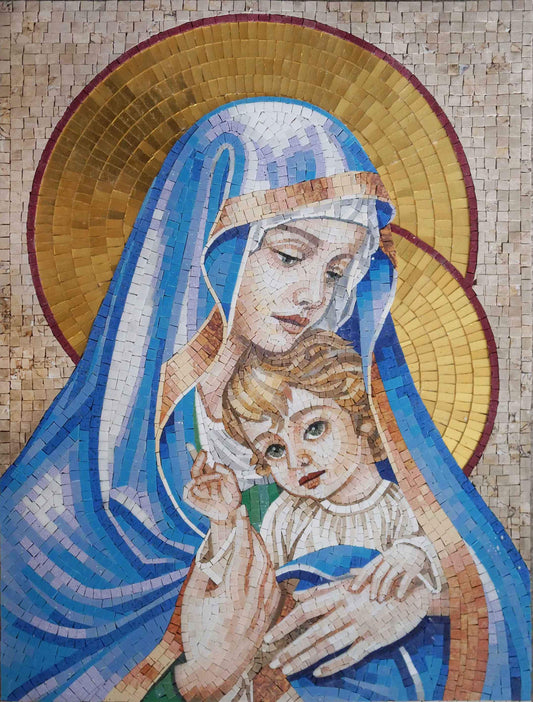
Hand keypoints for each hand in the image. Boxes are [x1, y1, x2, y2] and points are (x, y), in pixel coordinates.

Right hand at [176, 506, 280, 699]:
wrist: (210, 674)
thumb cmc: (197, 636)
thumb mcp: (191, 601)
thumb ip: (200, 571)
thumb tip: (208, 546)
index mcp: (230, 595)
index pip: (241, 552)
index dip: (242, 528)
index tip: (240, 511)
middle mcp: (251, 602)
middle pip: (260, 558)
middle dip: (254, 536)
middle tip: (245, 523)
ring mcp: (262, 612)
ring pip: (271, 572)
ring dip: (264, 552)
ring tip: (254, 540)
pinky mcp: (267, 621)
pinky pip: (275, 589)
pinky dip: (271, 572)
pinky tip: (264, 565)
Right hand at [183, 450, 240, 522]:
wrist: (231, 514)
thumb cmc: (233, 499)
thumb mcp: (233, 483)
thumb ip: (227, 472)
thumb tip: (215, 464)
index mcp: (211, 477)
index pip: (202, 465)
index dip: (199, 456)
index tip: (203, 450)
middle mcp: (203, 483)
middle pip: (196, 469)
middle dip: (198, 459)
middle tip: (204, 452)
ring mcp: (198, 491)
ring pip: (193, 477)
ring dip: (203, 475)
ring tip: (216, 476)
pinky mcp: (193, 500)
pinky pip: (187, 490)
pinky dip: (191, 484)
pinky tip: (200, 481)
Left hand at [264, 576, 430, 678]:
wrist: (413, 591)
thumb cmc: (377, 585)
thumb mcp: (349, 583)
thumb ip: (322, 590)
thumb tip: (297, 596)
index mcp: (339, 595)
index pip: (306, 611)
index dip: (286, 625)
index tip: (269, 638)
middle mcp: (347, 611)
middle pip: (313, 633)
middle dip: (291, 649)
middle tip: (273, 662)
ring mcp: (361, 627)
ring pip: (328, 646)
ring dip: (306, 659)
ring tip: (288, 669)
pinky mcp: (375, 641)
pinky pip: (350, 656)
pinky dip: (333, 665)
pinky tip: (318, 673)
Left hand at [350, 542, 427, 601]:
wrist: (417, 546)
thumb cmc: (397, 554)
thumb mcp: (384, 557)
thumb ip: (372, 566)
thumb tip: (352, 571)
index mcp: (382, 556)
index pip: (369, 567)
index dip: (360, 577)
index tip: (353, 588)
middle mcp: (390, 559)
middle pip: (378, 574)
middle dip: (373, 587)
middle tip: (371, 598)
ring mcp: (401, 563)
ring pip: (389, 578)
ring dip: (384, 590)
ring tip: (380, 600)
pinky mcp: (412, 568)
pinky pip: (405, 580)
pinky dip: (401, 589)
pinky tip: (398, 597)